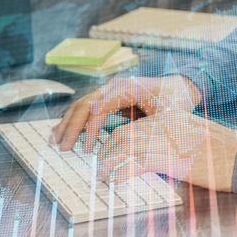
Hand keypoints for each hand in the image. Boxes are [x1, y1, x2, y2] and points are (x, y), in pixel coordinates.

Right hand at [49, 75, 201, 152]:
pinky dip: (76, 120)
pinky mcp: (109, 95)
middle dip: (70, 127)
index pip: (98, 109)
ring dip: (68, 123)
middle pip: (84, 104)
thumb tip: (123, 150)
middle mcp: (114, 85)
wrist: (182, 87)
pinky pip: (88, 107)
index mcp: (126, 87)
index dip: (89, 130)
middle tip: (60, 146)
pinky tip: (65, 131)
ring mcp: (110, 89)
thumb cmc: (176, 103)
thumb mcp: (165, 119)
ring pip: (82, 105)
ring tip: (54, 139)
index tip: (86, 151)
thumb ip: (144, 132)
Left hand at [97, 110, 236, 191]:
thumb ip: (174, 142)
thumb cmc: (224, 152)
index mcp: (171, 119)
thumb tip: (155, 157)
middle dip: (107, 151)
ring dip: (108, 162)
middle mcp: (166, 125)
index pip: (134, 126)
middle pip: (125, 134)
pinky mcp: (172, 158)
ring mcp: (168, 140)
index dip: (116, 140)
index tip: (107, 152)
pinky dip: (122, 172)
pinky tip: (114, 181)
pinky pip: (138, 163)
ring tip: (101, 175)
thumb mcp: (195, 139)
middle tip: (99, 165)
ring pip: (126, 147)